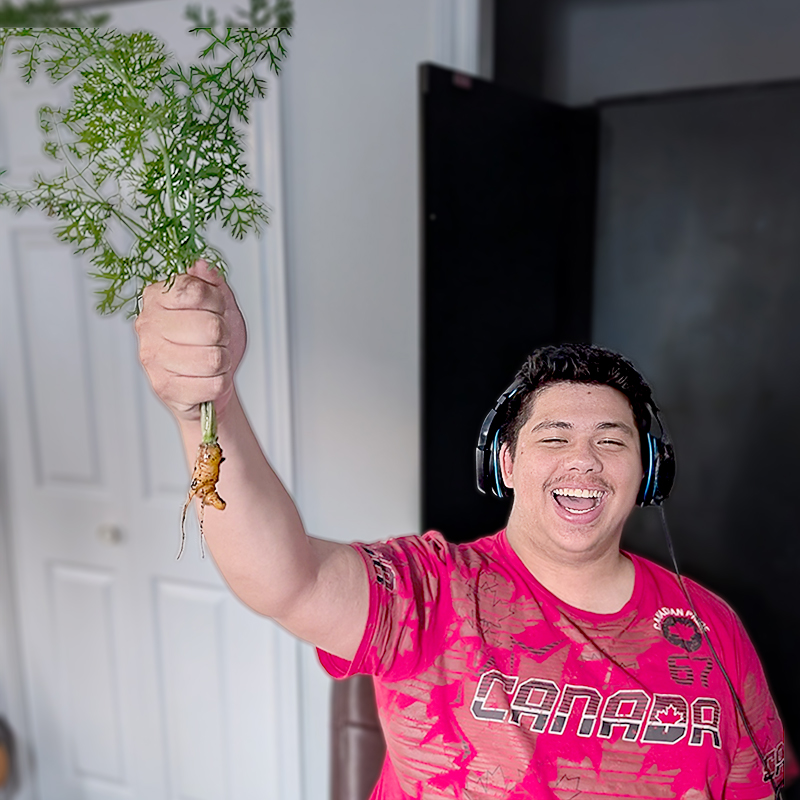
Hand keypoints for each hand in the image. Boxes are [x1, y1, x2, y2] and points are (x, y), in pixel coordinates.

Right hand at [135, 260, 246, 421]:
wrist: (209, 379)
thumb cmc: (210, 339)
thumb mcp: (217, 303)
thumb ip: (209, 281)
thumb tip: (202, 265)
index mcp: (157, 297)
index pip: (193, 290)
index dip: (216, 301)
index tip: (215, 308)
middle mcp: (148, 325)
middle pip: (210, 327)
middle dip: (223, 335)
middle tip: (216, 339)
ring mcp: (152, 358)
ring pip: (213, 358)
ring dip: (223, 360)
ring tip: (211, 358)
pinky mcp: (164, 387)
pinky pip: (212, 384)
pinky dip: (218, 383)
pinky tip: (205, 378)